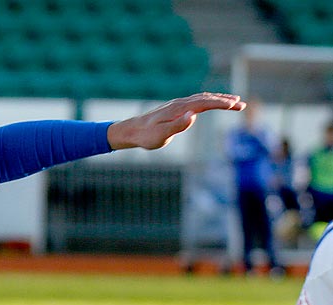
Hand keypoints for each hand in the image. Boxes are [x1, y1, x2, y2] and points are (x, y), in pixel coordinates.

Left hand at [107, 92, 245, 150]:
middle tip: (242, 105)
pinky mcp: (175, 108)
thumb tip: (194, 115)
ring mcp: (178, 104)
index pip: (205, 103)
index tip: (236, 106)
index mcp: (180, 109)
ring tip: (234, 102)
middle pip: (207, 98)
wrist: (131, 130)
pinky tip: (213, 103)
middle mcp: (180, 103)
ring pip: (202, 98)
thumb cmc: (146, 136)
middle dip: (225, 101)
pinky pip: (196, 100)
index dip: (222, 104)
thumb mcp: (161, 136)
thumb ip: (178, 126)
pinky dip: (209, 100)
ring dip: (219, 99)